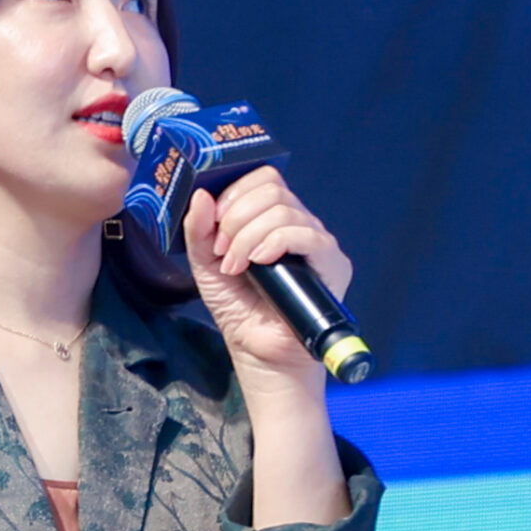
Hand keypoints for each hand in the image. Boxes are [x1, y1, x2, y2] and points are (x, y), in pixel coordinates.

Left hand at [183, 167, 353, 384]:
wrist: (259, 352)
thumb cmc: (239, 309)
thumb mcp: (206, 265)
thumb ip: (199, 230)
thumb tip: (202, 194)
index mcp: (272, 218)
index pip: (263, 178)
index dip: (234, 193)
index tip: (214, 223)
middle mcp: (299, 223)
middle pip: (271, 189)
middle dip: (236, 217)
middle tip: (222, 251)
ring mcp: (317, 241)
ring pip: (283, 210)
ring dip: (247, 236)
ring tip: (236, 266)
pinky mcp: (331, 262)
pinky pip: (305, 234)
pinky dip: (273, 243)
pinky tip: (258, 263)